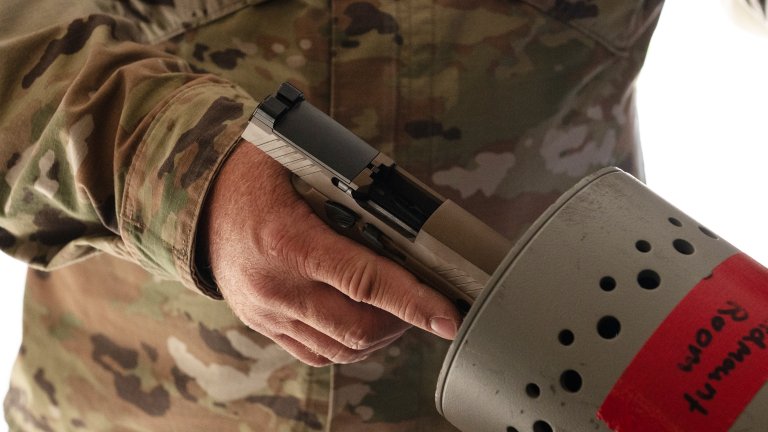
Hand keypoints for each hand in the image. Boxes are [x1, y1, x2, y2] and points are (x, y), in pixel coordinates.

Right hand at [199, 142, 460, 365]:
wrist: (194, 205)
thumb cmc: (250, 176)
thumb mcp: (295, 162)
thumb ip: (347, 181)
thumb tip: (407, 199)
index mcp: (287, 240)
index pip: (363, 280)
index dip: (412, 301)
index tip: (447, 316)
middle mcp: (276, 286)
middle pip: (358, 326)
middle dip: (404, 320)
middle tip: (426, 303)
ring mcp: (268, 313)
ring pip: (341, 348)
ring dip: (380, 335)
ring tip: (399, 312)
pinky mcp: (264, 326)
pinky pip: (317, 354)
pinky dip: (350, 346)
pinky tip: (365, 323)